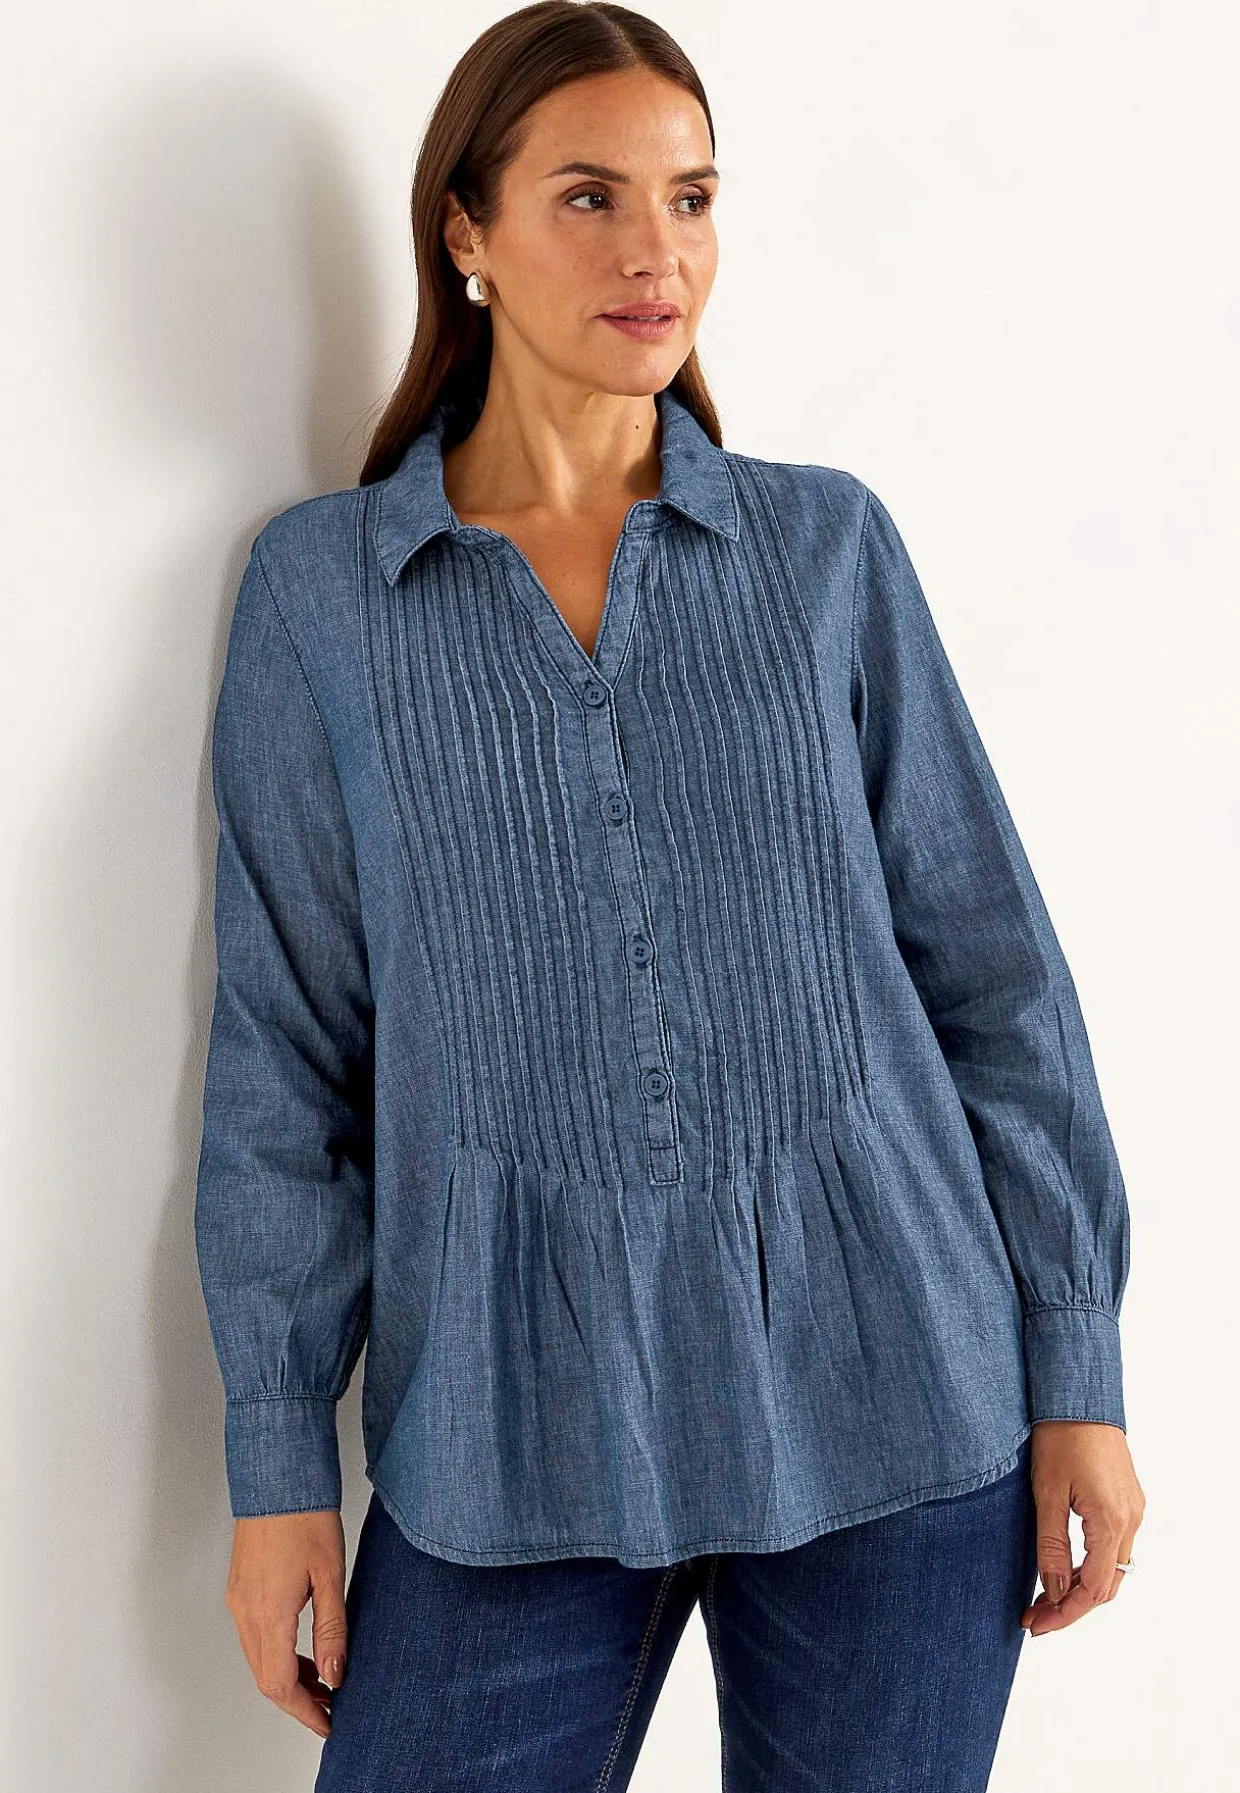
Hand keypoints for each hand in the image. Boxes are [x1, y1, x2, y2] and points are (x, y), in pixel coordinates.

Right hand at [225, 1509, 348, 1737]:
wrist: (278, 1477)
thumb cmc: (306, 1517)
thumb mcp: (330, 1575)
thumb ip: (332, 1629)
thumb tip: (335, 1674)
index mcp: (269, 1614)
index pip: (281, 1685)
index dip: (305, 1711)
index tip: (329, 1722)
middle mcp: (246, 1613)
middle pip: (265, 1679)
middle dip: (298, 1700)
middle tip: (330, 1707)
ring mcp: (239, 1601)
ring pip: (258, 1660)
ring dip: (287, 1678)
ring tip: (323, 1681)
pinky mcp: (240, 1589)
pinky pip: (254, 1638)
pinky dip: (276, 1654)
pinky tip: (302, 1650)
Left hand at [1021, 1421, 1144, 1636]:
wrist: (1079, 1396)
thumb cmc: (1059, 1437)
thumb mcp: (1046, 1493)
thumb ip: (1051, 1545)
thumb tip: (1053, 1591)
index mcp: (1111, 1521)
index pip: (1093, 1589)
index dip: (1065, 1614)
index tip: (1036, 1626)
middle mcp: (1130, 1520)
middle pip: (1107, 1586)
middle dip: (1071, 1607)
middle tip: (1035, 1617)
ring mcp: (1132, 1510)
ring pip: (1112, 1569)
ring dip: (1081, 1587)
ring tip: (1043, 1598)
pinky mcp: (1127, 1500)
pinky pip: (1114, 1547)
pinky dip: (1090, 1565)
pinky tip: (1063, 1568)